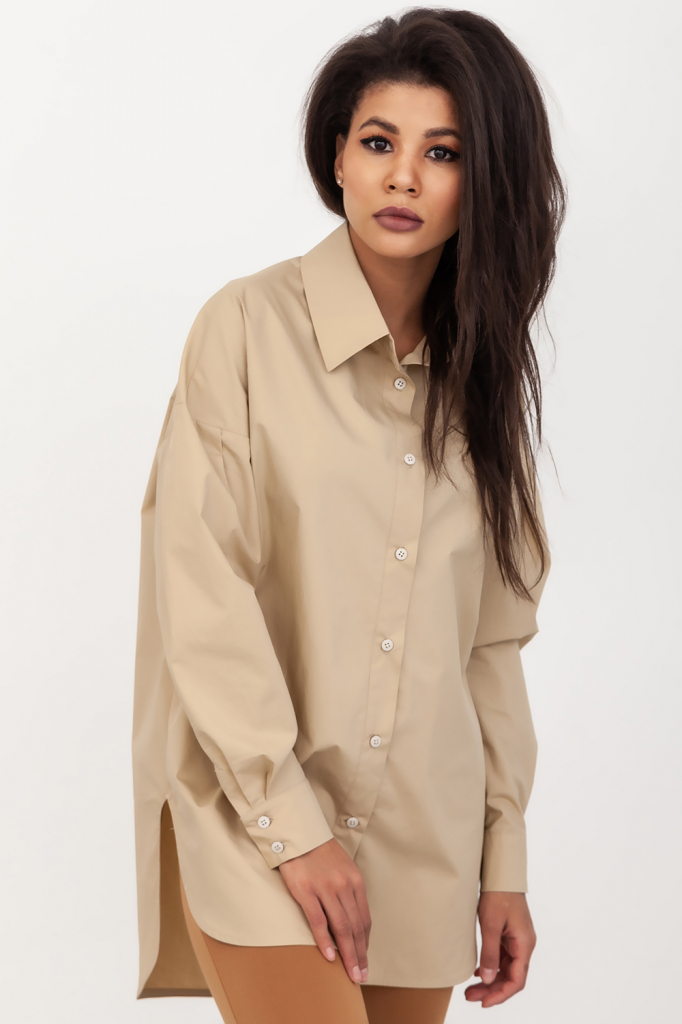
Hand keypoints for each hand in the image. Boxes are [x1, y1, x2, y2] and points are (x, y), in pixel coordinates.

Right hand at [278, 838, 371, 983]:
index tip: (365, 961)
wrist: (298, 833)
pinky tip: (329, 957)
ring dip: (348, 954)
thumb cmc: (319, 852)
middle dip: (360, 955)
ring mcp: (326, 888)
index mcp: (355, 880)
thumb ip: (348, 890)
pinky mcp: (306, 890)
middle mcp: (344, 885)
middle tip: (360, 976)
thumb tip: (351, 918)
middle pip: (356, 927)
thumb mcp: (342, 867)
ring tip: (350, 974)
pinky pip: (318, 920)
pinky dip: (325, 940)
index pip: (364, 919)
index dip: (366, 943)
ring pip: (341, 927)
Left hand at [464, 891, 535, 1007]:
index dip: (501, 995)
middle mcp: (524, 945)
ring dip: (491, 981)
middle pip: (511, 977)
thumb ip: (490, 953)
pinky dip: (492, 968)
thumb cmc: (498, 895)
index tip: (484, 1003)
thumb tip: (489, 980)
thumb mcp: (490, 924)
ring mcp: (517, 940)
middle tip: (470, 997)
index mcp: (524, 944)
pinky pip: (503, 958)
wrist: (502, 873)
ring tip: (470, 990)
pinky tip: (478, 973)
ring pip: (506, 969)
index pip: (517, 980)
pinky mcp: (510, 935)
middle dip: (492, 991)